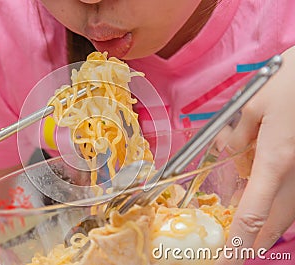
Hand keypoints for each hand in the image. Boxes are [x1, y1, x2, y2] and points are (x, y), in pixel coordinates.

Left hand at [217, 46, 294, 263]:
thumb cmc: (292, 81)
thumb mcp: (252, 105)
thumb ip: (237, 134)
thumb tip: (227, 149)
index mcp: (276, 161)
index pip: (252, 214)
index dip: (238, 243)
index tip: (225, 261)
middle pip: (273, 223)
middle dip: (251, 242)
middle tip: (233, 251)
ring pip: (288, 214)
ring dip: (264, 226)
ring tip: (244, 234)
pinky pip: (294, 198)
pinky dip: (277, 207)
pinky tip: (265, 201)